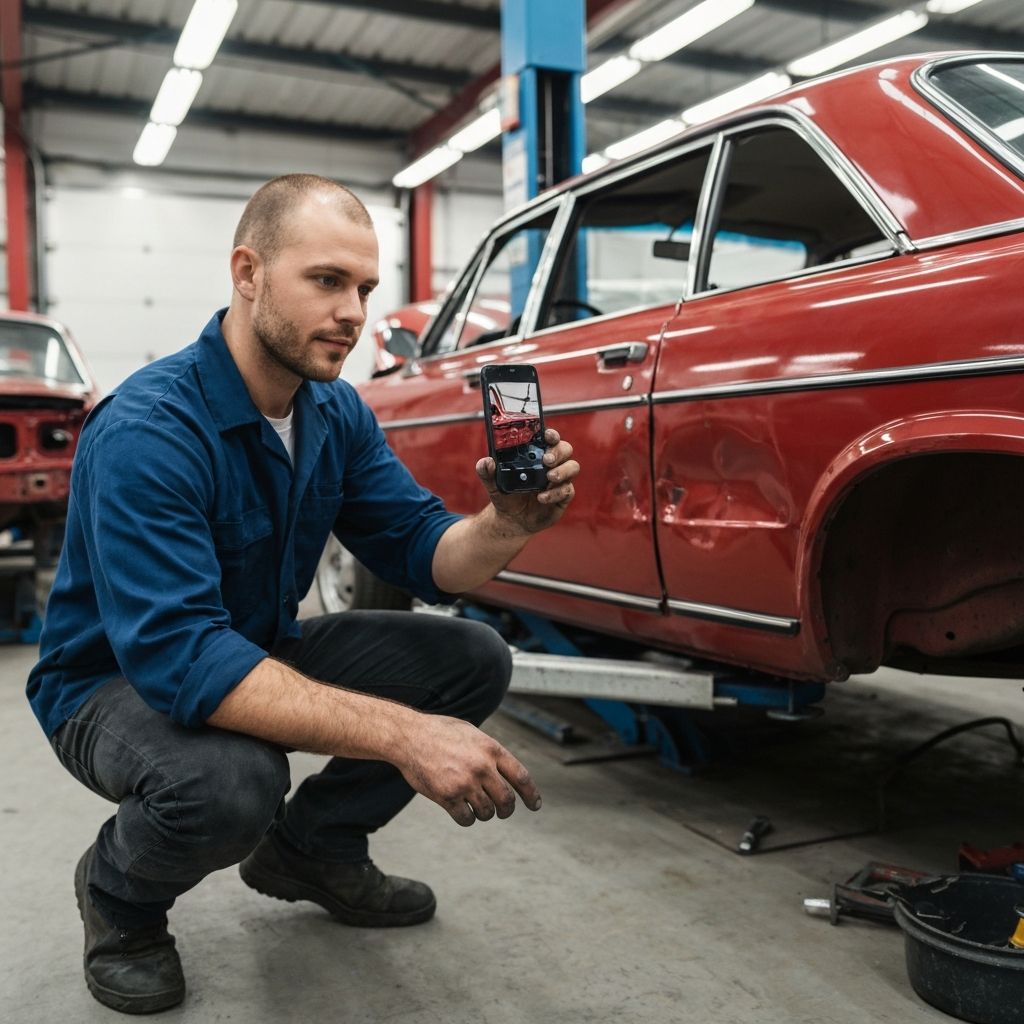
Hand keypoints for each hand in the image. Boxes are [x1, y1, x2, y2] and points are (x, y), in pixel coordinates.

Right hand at [397, 713, 541, 825]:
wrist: (410, 737)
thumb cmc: (441, 732)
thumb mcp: (473, 733)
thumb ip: (490, 752)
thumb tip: (506, 771)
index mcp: (491, 749)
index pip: (521, 777)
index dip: (531, 794)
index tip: (534, 805)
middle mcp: (481, 767)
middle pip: (506, 800)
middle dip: (507, 810)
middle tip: (503, 812)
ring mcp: (464, 783)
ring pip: (487, 812)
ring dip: (485, 813)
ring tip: (477, 807)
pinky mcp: (447, 797)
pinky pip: (466, 819)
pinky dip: (467, 819)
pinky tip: (462, 811)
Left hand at [476, 428, 579, 534]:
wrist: (512, 519)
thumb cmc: (506, 495)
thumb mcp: (493, 483)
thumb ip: (486, 471)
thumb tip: (486, 462)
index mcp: (536, 454)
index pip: (549, 438)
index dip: (551, 434)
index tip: (547, 435)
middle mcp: (552, 463)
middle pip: (566, 449)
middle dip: (558, 452)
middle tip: (546, 460)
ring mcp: (560, 479)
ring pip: (573, 467)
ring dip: (563, 470)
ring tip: (549, 478)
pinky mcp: (563, 495)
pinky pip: (567, 490)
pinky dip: (555, 493)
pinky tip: (542, 498)